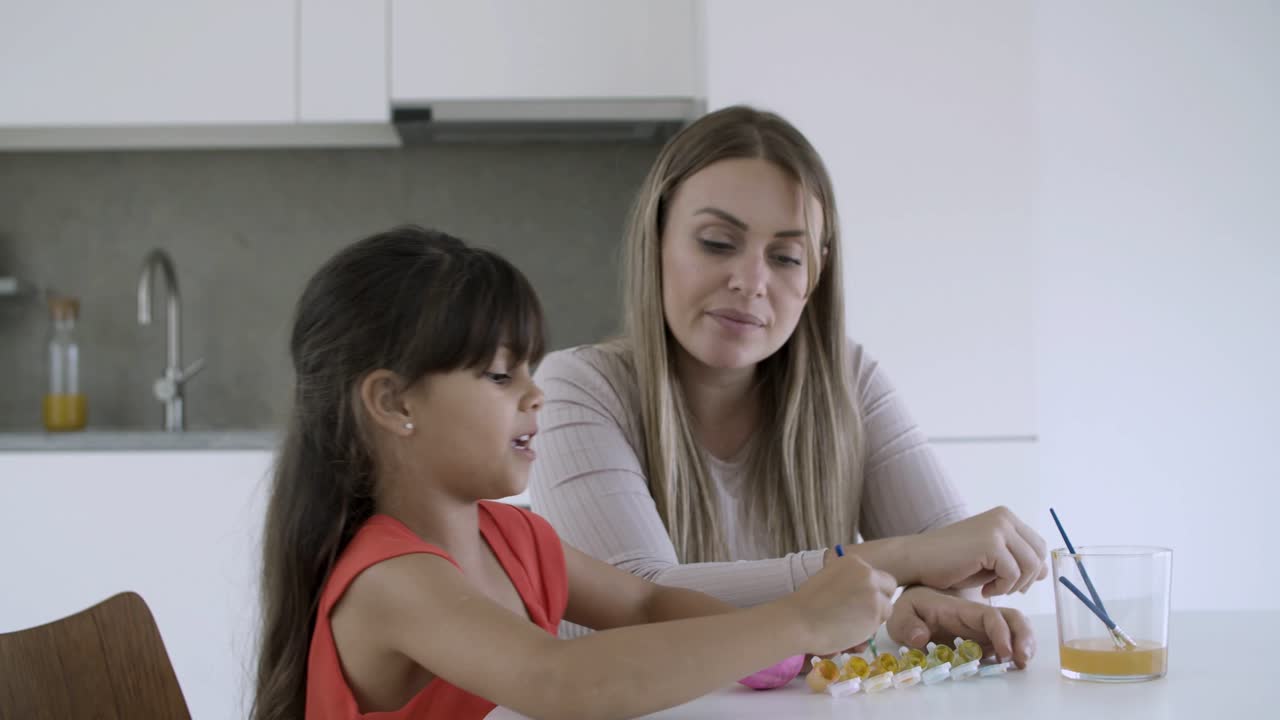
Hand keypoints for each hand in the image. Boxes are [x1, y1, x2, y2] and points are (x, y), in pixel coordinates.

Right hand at [783, 555, 895, 655]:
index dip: (870, 590)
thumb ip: (848, 582)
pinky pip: (879, 625)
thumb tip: (863, 595)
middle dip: (879, 602)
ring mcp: (873, 591)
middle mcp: (866, 572)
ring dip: (872, 620)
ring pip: (886, 608)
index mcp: (853, 561)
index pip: (875, 575)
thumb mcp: (829, 580)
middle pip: (888, 587)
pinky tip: (848, 635)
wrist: (799, 621)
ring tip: (849, 629)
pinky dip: (867, 633)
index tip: (857, 601)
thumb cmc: (807, 605)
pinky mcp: (877, 611)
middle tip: (862, 614)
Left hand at [886, 586, 1035, 667]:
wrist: (912, 607)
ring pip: (1014, 627)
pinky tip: (1014, 663)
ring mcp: (983, 627)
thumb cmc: (909, 609)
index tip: (1004, 653)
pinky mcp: (983, 639)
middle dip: (1023, 637)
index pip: (989, 615)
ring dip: (1024, 643)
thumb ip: (907, 624)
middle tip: (1022, 660)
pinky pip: (1007, 641)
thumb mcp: (899, 613)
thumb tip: (921, 638)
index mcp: (960, 609)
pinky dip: (1016, 650)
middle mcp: (977, 616)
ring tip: (1022, 663)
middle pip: (1012, 617)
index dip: (1001, 633)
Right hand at [904, 506, 1048, 596]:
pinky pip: (1013, 573)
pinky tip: (983, 588)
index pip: (1038, 545)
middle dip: (1026, 579)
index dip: (1031, 570)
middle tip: (1001, 588)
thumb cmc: (950, 563)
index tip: (1010, 583)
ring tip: (990, 588)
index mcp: (1005, 517)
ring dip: (1013, 585)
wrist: (918, 560)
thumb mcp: (990, 560)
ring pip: (1030, 566)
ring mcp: (998, 528)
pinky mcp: (991, 543)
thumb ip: (1015, 559)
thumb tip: (1045, 571)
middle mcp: (1004, 517)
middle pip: (1039, 555)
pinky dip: (1001, 588)